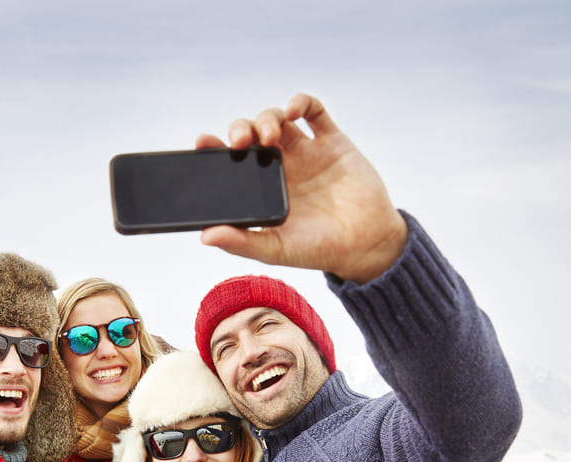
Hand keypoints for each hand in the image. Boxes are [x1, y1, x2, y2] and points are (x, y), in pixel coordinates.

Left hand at [195, 92, 408, 283]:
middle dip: (241, 129)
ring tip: (268, 134)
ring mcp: (307, 152)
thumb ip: (241, 242)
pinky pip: (315, 112)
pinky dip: (301, 102)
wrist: (366, 246)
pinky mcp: (333, 142)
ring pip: (279, 120)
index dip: (216, 147)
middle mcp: (282, 166)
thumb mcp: (276, 250)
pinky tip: (292, 110)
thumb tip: (206, 237)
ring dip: (267, 118)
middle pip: (252, 134)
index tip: (203, 141)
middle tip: (240, 141)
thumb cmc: (319, 250)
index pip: (233, 161)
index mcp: (263, 188)